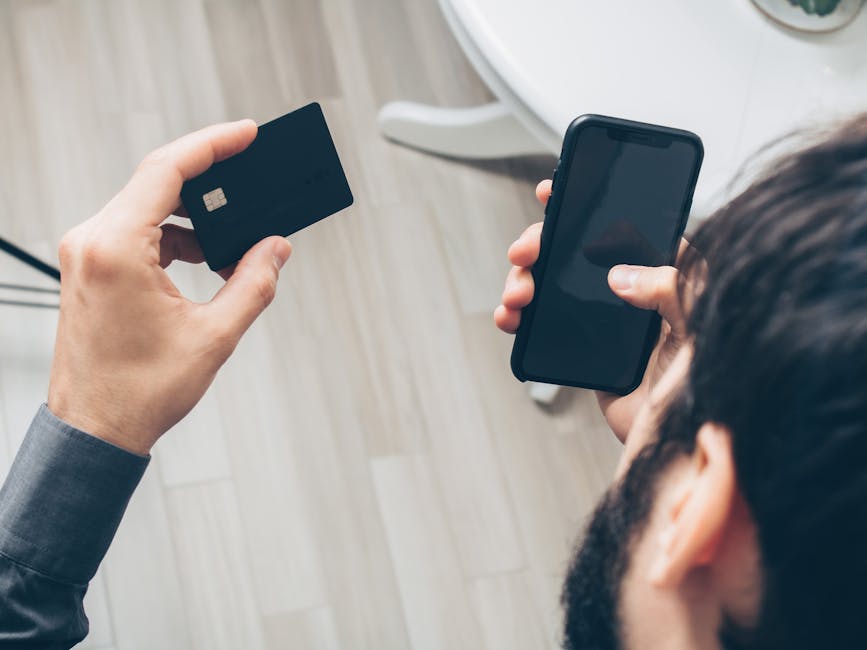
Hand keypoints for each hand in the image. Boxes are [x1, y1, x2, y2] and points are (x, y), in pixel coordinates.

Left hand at [48, 120, 291, 454]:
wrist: (95, 430)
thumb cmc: (140, 391)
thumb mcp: (213, 336)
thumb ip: (252, 283)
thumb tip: (276, 249)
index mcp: (115, 248)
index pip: (166, 169)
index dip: (213, 144)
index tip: (247, 133)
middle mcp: (92, 241)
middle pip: (157, 183)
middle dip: (211, 183)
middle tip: (253, 183)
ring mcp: (86, 254)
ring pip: (149, 210)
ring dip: (196, 221)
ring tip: (236, 246)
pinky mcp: (90, 269)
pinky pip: (139, 234)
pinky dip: (176, 241)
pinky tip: (207, 262)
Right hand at [494, 179, 687, 442]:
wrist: (685, 449)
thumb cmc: (709, 388)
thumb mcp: (704, 327)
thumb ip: (673, 289)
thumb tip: (619, 275)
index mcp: (666, 275)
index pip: (623, 224)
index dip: (586, 203)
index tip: (554, 192)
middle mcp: (634, 292)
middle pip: (575, 251)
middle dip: (543, 245)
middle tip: (524, 252)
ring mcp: (605, 321)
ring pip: (553, 285)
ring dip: (524, 282)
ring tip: (515, 297)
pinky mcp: (584, 352)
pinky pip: (544, 326)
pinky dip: (521, 319)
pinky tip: (510, 320)